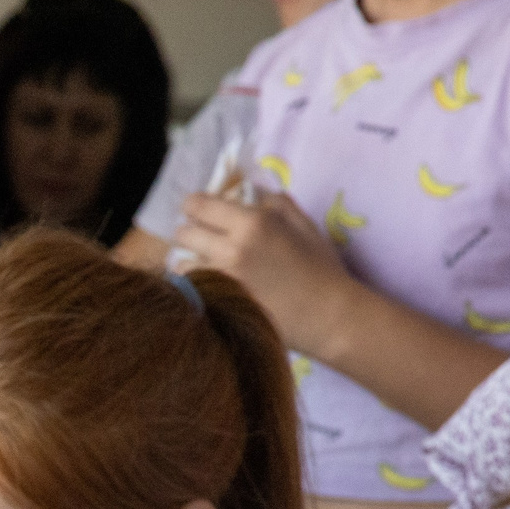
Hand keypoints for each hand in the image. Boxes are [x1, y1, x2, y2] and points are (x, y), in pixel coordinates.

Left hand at [171, 190, 355, 356]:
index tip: (197, 210)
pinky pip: (191, 290)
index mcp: (253, 224)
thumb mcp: (304, 225)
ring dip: (189, 262)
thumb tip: (250, 190)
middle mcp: (230, 249)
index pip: (199, 205)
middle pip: (182, 233)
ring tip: (208, 265)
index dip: (194, 205)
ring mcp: (221, 280)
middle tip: (202, 238)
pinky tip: (212, 287)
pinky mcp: (218, 306)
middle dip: (189, 232)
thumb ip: (275, 204)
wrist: (328, 317)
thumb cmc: (321, 269)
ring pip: (181, 265)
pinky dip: (195, 286)